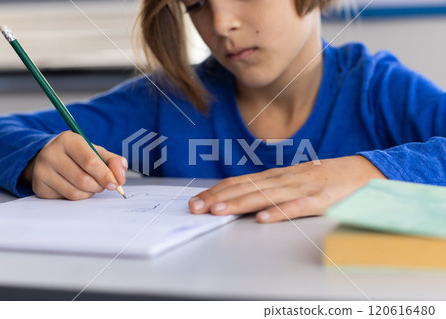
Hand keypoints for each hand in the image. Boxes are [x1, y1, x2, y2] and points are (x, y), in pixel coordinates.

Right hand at [23, 131, 126, 199]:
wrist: (51, 159)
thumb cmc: (78, 155)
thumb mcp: (97, 152)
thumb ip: (113, 161)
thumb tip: (120, 177)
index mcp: (68, 140)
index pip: (90, 162)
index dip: (106, 175)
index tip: (115, 183)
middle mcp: (50, 153)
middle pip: (83, 180)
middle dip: (99, 185)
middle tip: (104, 184)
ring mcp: (42, 171)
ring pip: (75, 192)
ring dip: (90, 192)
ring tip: (91, 184)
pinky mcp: (39, 187)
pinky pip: (67, 199)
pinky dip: (79, 197)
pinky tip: (78, 188)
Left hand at [188, 156, 386, 222]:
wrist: (364, 170)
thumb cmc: (325, 177)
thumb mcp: (293, 180)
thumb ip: (271, 188)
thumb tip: (244, 199)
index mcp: (276, 176)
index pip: (240, 182)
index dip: (217, 191)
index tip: (197, 201)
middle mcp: (284, 179)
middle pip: (246, 188)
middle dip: (218, 198)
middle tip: (195, 207)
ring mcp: (302, 188)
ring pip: (266, 196)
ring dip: (241, 203)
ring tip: (219, 211)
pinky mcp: (322, 199)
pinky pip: (298, 207)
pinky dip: (280, 212)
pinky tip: (264, 218)